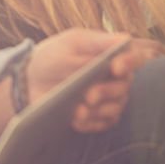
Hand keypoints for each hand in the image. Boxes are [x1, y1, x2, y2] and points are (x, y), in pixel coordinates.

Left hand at [28, 29, 164, 133]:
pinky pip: (103, 124)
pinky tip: (76, 120)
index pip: (134, 57)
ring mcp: (108, 99)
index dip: (131, 62)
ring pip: (115, 108)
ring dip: (98, 111)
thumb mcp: (71, 43)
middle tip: (89, 95)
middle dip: (107, 91)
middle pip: (124, 86)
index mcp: (111, 54)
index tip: (116, 67)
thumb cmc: (53, 56)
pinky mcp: (97, 117)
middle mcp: (115, 77)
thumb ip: (97, 42)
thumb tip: (125, 39)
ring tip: (78, 111)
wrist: (30, 81)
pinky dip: (90, 123)